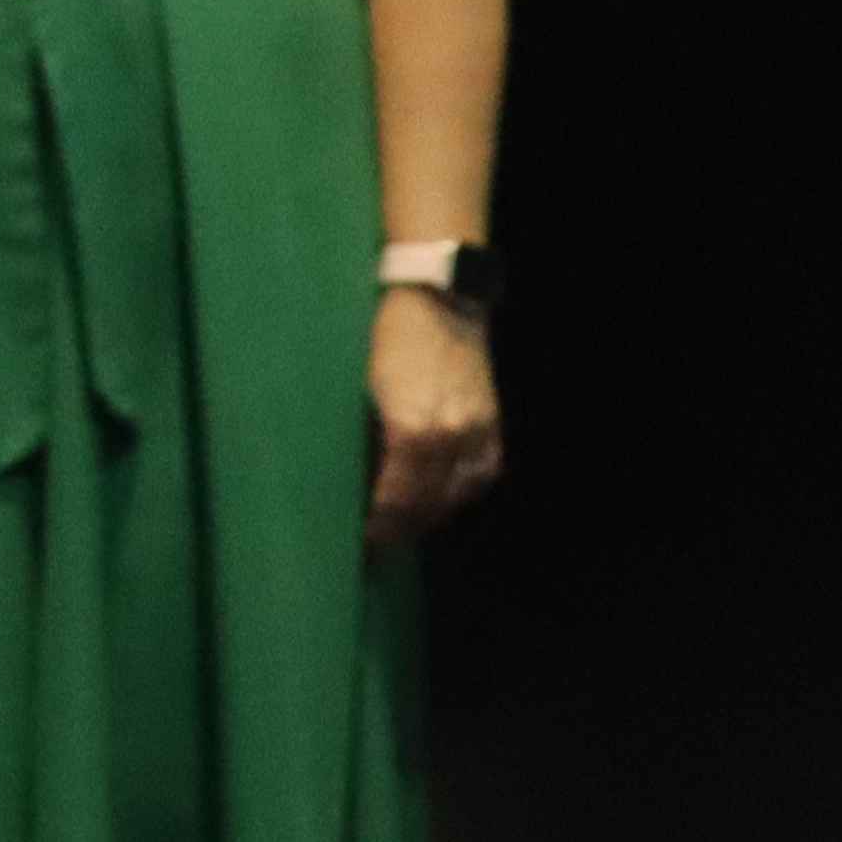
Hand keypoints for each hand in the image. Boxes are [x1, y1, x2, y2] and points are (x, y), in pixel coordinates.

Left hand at [368, 288, 504, 546]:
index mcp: (413, 431)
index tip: (357, 540)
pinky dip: (456, 493)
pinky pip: (478, 477)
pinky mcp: (492, 426)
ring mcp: (478, 433)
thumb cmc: (382, 335)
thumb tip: (349, 475)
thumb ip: (360, 435)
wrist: (437, 298)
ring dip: (428, 515)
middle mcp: (452, 439)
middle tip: (374, 543)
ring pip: (456, 497)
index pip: (395, 501)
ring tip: (401, 525)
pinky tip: (435, 499)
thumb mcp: (357, 386)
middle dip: (400, 529)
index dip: (377, 527)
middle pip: (427, 506)